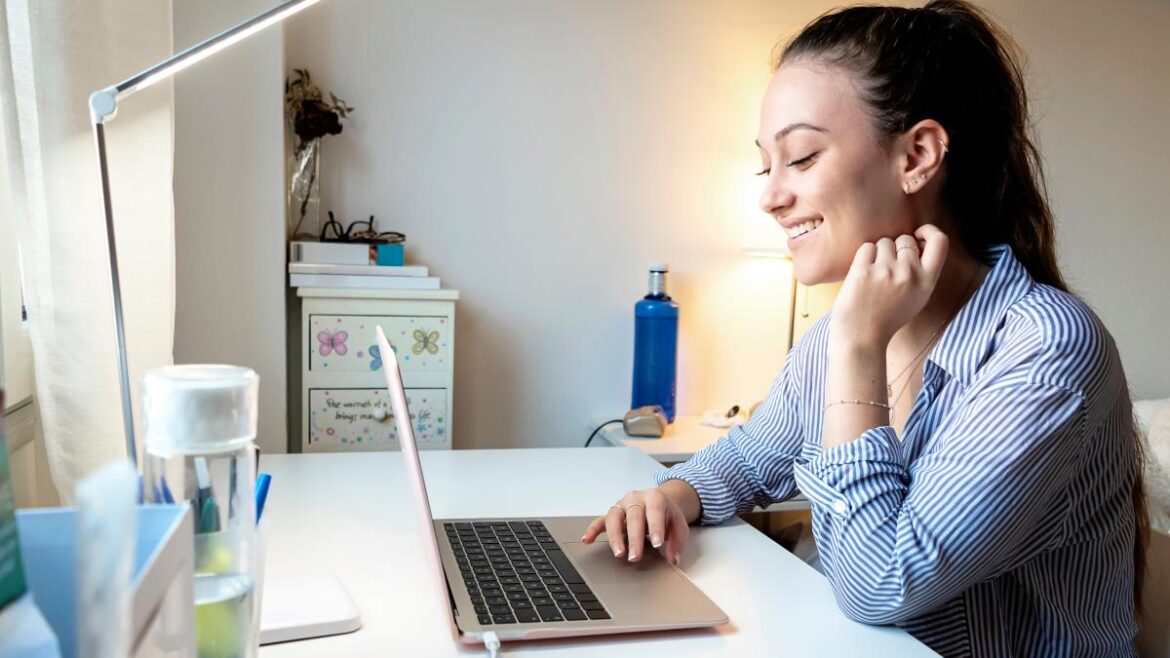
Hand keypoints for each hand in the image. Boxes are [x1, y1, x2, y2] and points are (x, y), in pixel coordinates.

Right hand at [580, 487, 689, 565]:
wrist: (658, 502)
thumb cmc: (667, 514)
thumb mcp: (679, 525)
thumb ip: (677, 542)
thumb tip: (672, 558)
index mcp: (655, 497)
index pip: (655, 510)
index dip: (656, 527)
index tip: (657, 544)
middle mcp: (636, 498)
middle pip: (633, 516)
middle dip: (634, 538)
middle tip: (635, 556)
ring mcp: (621, 505)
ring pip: (614, 517)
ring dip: (615, 536)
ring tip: (618, 553)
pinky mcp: (612, 514)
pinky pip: (599, 520)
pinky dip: (592, 530)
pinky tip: (587, 540)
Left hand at [830, 224, 948, 348]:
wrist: (861, 339)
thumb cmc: (887, 318)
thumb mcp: (917, 298)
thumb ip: (922, 272)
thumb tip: (918, 241)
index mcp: (927, 282)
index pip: (940, 242)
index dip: (929, 231)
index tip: (917, 234)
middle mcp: (910, 274)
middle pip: (905, 239)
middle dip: (895, 249)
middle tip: (886, 270)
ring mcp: (886, 271)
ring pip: (884, 242)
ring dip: (878, 254)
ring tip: (874, 276)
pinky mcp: (863, 271)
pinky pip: (866, 247)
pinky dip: (863, 257)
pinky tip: (863, 275)